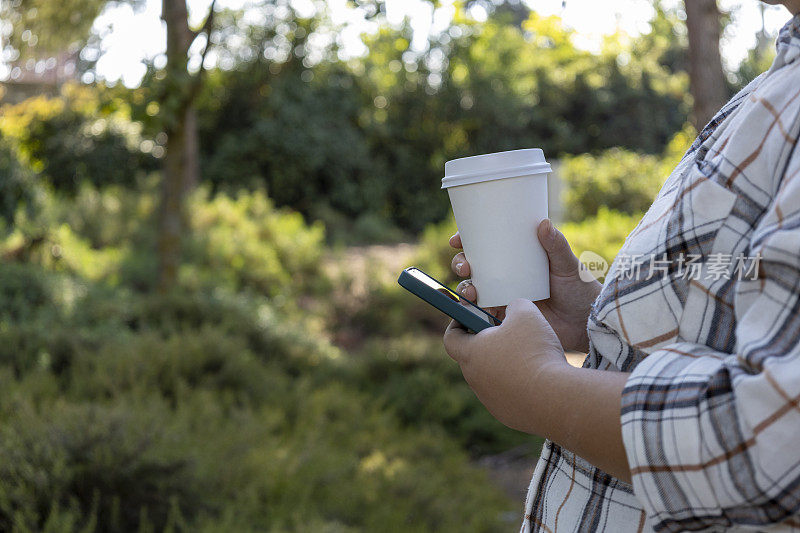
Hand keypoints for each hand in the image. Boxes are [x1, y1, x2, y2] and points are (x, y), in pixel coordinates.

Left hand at [443, 299, 630, 479]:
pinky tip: (539, 378)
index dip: (458, 324)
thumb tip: (513, 308)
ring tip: (529, 356)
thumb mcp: (526, 313)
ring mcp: (489, 400)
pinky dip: (518, 385)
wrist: (556, 399)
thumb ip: (514, 304)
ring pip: (491, 377)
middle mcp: (475, 379)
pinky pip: (508, 395)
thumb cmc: (536, 352)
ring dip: (504, 365)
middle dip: (488, 343)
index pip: (451, 338)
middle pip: (473, 357)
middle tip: (508, 333)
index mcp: (471, 353)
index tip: (471, 317)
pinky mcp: (506, 414)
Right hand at [449, 219, 600, 351]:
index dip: (467, 241)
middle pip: (473, 266)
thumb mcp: (567, 264)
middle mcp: (506, 275)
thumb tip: (543, 223)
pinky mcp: (505, 317)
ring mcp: (503, 296)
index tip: (457, 240)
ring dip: (464, 288)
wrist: (585, 324)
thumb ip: (556, 245)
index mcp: (517, 257)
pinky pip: (482, 313)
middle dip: (461, 264)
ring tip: (471, 291)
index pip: (487, 245)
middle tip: (465, 266)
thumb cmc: (579, 290)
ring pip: (473, 289)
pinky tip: (474, 309)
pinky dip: (473, 311)